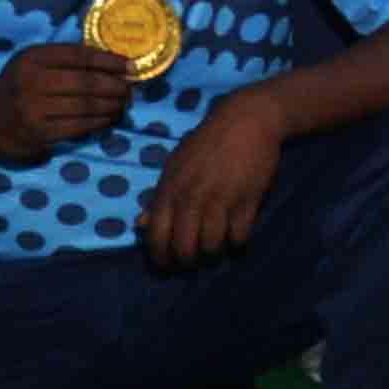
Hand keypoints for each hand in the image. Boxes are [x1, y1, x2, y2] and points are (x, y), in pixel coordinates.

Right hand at [0, 38, 139, 163]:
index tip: (130, 66)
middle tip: (130, 89)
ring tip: (123, 103)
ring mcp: (35, 109)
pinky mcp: (41, 133)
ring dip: (112, 105)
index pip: (79, 56)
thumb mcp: (32, 63)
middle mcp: (31, 81)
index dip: (109, 60)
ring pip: (87, 106)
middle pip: (87, 82)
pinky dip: (100, 122)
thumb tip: (112, 62)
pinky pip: (81, 126)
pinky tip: (108, 118)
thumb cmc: (17, 86)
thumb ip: (64, 59)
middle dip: (116, 86)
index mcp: (31, 58)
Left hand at [142, 84, 289, 266]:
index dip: (159, 257)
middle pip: (184, 248)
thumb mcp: (174, 167)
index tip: (165, 267)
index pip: (156, 235)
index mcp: (169, 189)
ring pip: (212, 247)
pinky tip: (236, 237)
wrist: (244, 121)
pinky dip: (237, 243)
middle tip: (193, 263)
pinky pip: (239, 237)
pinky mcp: (247, 202)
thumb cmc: (206, 144)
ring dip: (213, 255)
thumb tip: (141, 225)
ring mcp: (220, 201)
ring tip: (215, 251)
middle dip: (187, 263)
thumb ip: (159, 198)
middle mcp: (191, 198)